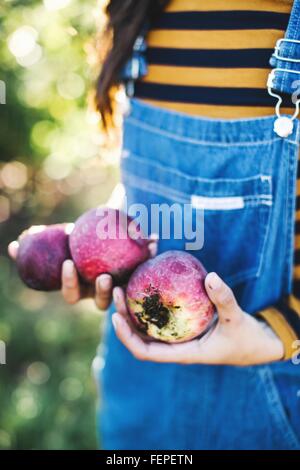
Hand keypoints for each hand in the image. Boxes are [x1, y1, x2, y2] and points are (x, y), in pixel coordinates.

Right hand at [8, 228, 157, 309]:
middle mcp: (101, 290)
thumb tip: (14, 246)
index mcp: (81, 286)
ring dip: (132, 282)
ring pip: (126, 292)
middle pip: (101, 301)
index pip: (73, 293)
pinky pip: (146, 266)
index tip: (68, 263)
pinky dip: (150, 253)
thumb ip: (38, 242)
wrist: (105, 226)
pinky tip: (154, 239)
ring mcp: (121, 285)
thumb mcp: (60, 237)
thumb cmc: (78, 236)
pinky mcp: (139, 272)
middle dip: (101, 291)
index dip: (69, 282)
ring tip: (136, 265)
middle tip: (103, 276)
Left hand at [112, 272, 283, 365]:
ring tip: (125, 284)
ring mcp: (178, 336)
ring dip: (134, 308)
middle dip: (124, 316)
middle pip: (140, 336)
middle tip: (116, 290)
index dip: (127, 337)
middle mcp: (175, 346)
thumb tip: (210, 276)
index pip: (146, 352)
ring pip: (148, 325)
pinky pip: (162, 315)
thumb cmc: (246, 337)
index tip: (115, 317)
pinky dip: (152, 302)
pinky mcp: (183, 326)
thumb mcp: (237, 319)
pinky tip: (148, 282)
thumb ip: (224, 299)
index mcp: (183, 353)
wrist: (257, 344)